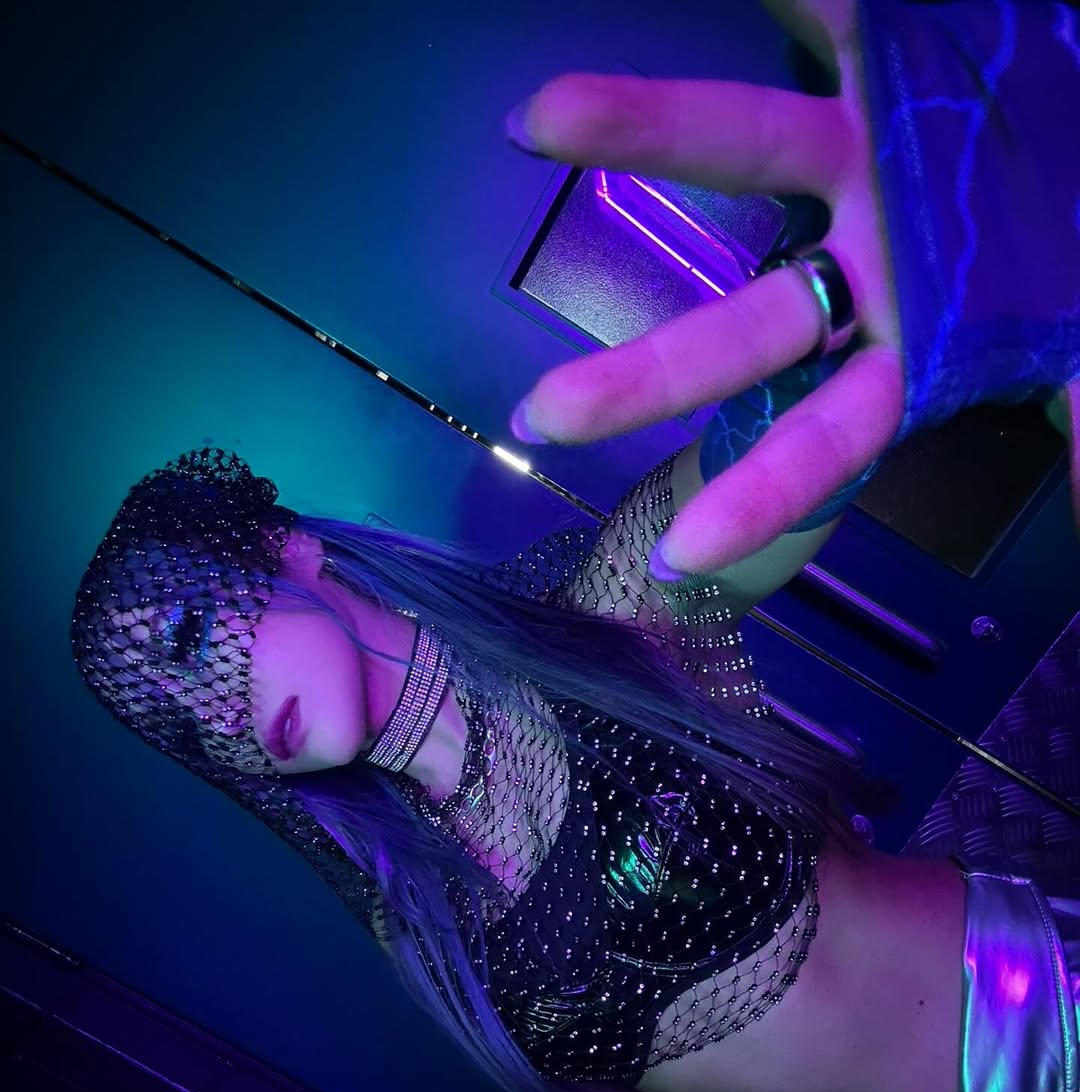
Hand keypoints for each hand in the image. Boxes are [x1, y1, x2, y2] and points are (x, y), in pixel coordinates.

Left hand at [505, 0, 1079, 570]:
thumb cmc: (1070, 267)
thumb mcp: (1078, 342)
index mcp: (908, 347)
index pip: (824, 438)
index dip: (762, 495)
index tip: (680, 554)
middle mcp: (861, 265)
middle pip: (744, 330)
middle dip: (648, 376)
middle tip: (540, 416)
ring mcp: (862, 163)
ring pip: (747, 143)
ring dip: (645, 129)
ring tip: (531, 118)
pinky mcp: (883, 59)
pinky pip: (824, 9)